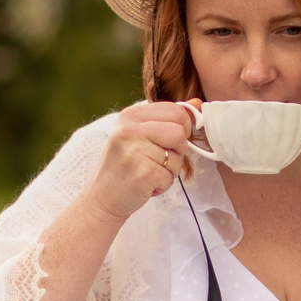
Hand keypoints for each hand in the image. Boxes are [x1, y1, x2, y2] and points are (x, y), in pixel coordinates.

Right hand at [85, 101, 197, 223]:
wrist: (103, 197)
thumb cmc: (126, 166)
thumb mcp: (142, 135)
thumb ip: (169, 118)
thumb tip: (197, 103)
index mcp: (131, 115)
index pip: (175, 110)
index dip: (182, 128)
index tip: (169, 142)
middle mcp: (130, 129)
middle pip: (180, 132)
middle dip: (178, 150)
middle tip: (158, 160)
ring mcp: (135, 150)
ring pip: (178, 157)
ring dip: (170, 170)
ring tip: (148, 172)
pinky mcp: (143, 172)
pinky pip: (171, 176)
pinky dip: (163, 185)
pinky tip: (145, 184)